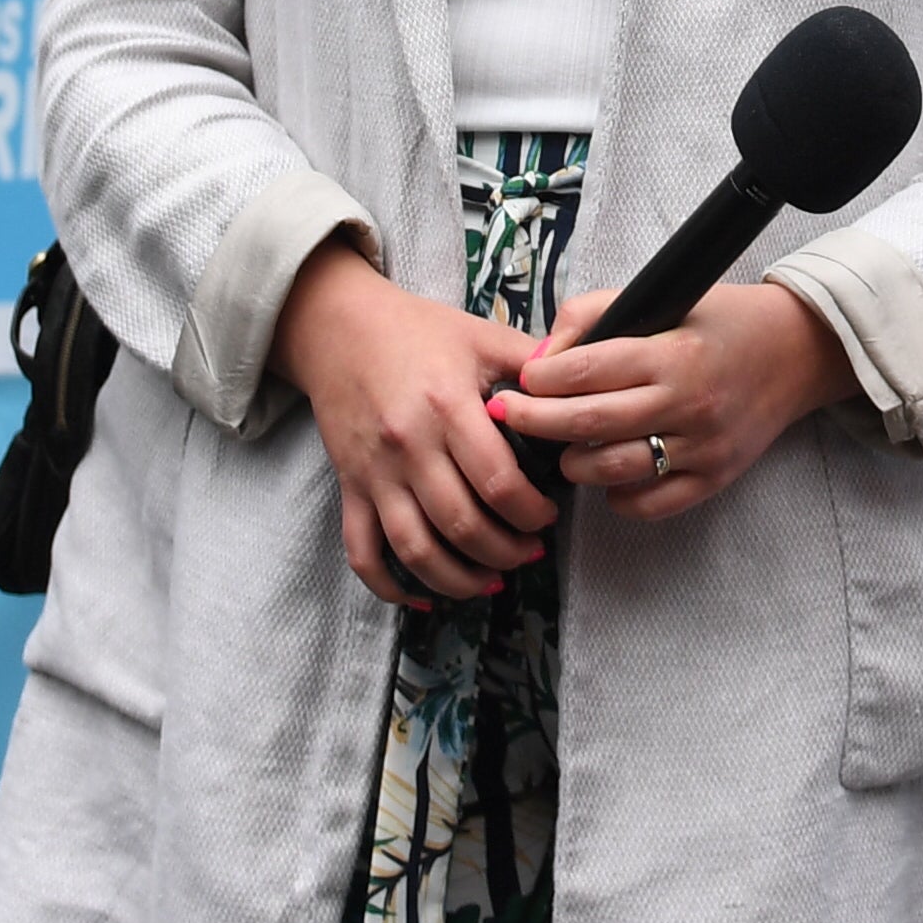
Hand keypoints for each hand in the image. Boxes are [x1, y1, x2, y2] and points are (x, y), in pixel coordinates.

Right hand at [274, 239, 552, 604]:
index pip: (497, 480)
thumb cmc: (417, 330)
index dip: (531, 511)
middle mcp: (407, 447)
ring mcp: (374, 473)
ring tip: (492, 581)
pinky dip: (391, 585)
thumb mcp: (481, 336)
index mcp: (446, 406)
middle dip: (505, 551)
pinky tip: (426, 596)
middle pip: (461, 524)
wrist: (338, 326)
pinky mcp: (348, 488)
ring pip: (415, 549)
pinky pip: (362, 552)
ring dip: (458, 579)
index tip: (549, 516)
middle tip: (530, 552)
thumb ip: (535, 361)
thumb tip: (585, 377)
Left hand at [500, 283, 853, 519]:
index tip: (519, 382)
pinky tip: (607, 477)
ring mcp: (703, 446)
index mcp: (672, 352)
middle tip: (509, 417)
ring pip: (612, 470)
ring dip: (572, 463)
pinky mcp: (715, 478)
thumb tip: (542, 358)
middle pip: (588, 424)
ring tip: (563, 448)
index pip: (586, 371)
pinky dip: (617, 497)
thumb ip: (595, 316)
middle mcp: (688, 402)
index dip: (540, 380)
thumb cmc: (721, 320)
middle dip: (536, 422)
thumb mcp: (661, 298)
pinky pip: (650, 504)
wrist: (796, 351)